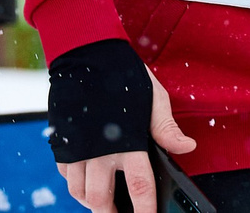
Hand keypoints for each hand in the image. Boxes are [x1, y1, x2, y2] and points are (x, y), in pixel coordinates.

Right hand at [60, 71, 192, 212]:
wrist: (85, 53)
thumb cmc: (123, 73)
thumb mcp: (154, 97)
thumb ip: (167, 129)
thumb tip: (188, 148)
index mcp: (127, 141)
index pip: (139, 188)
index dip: (144, 211)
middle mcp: (99, 150)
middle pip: (101, 200)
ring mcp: (77, 148)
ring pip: (79, 192)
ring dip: (91, 201)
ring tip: (104, 201)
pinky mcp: (61, 142)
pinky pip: (65, 174)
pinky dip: (75, 182)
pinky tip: (87, 178)